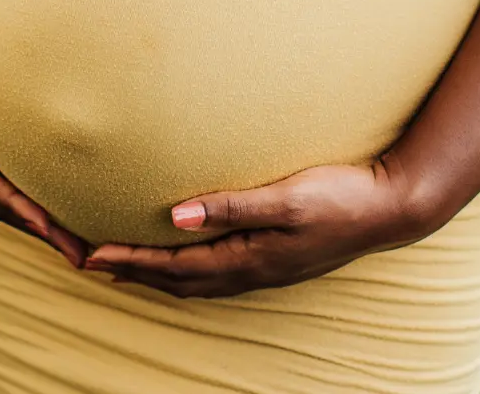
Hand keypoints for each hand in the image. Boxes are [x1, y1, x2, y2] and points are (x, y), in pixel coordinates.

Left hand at [85, 161, 427, 297]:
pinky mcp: (273, 258)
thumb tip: (175, 218)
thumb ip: (230, 207)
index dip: (129, 260)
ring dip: (155, 273)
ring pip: (193, 281)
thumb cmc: (340, 198)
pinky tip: (181, 254)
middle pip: (176, 280)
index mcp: (248, 260)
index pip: (173, 266)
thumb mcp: (285, 198)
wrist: (391, 208)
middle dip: (132, 271)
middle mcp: (251, 272)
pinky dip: (184, 268)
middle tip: (88, 261)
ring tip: (122, 263)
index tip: (89, 255)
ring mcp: (263, 269)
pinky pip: (214, 272)